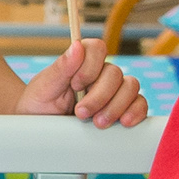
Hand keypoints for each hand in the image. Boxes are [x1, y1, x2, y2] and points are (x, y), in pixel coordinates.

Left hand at [18, 38, 148, 127]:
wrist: (42, 131)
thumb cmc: (39, 106)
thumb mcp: (44, 87)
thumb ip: (61, 67)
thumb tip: (77, 46)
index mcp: (81, 61)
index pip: (97, 49)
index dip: (90, 66)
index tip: (75, 85)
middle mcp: (100, 73)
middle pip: (115, 73)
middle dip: (99, 96)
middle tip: (81, 113)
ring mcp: (114, 91)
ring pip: (130, 88)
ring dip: (116, 106)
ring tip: (98, 123)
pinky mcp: (123, 109)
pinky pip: (140, 104)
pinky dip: (136, 112)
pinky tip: (124, 122)